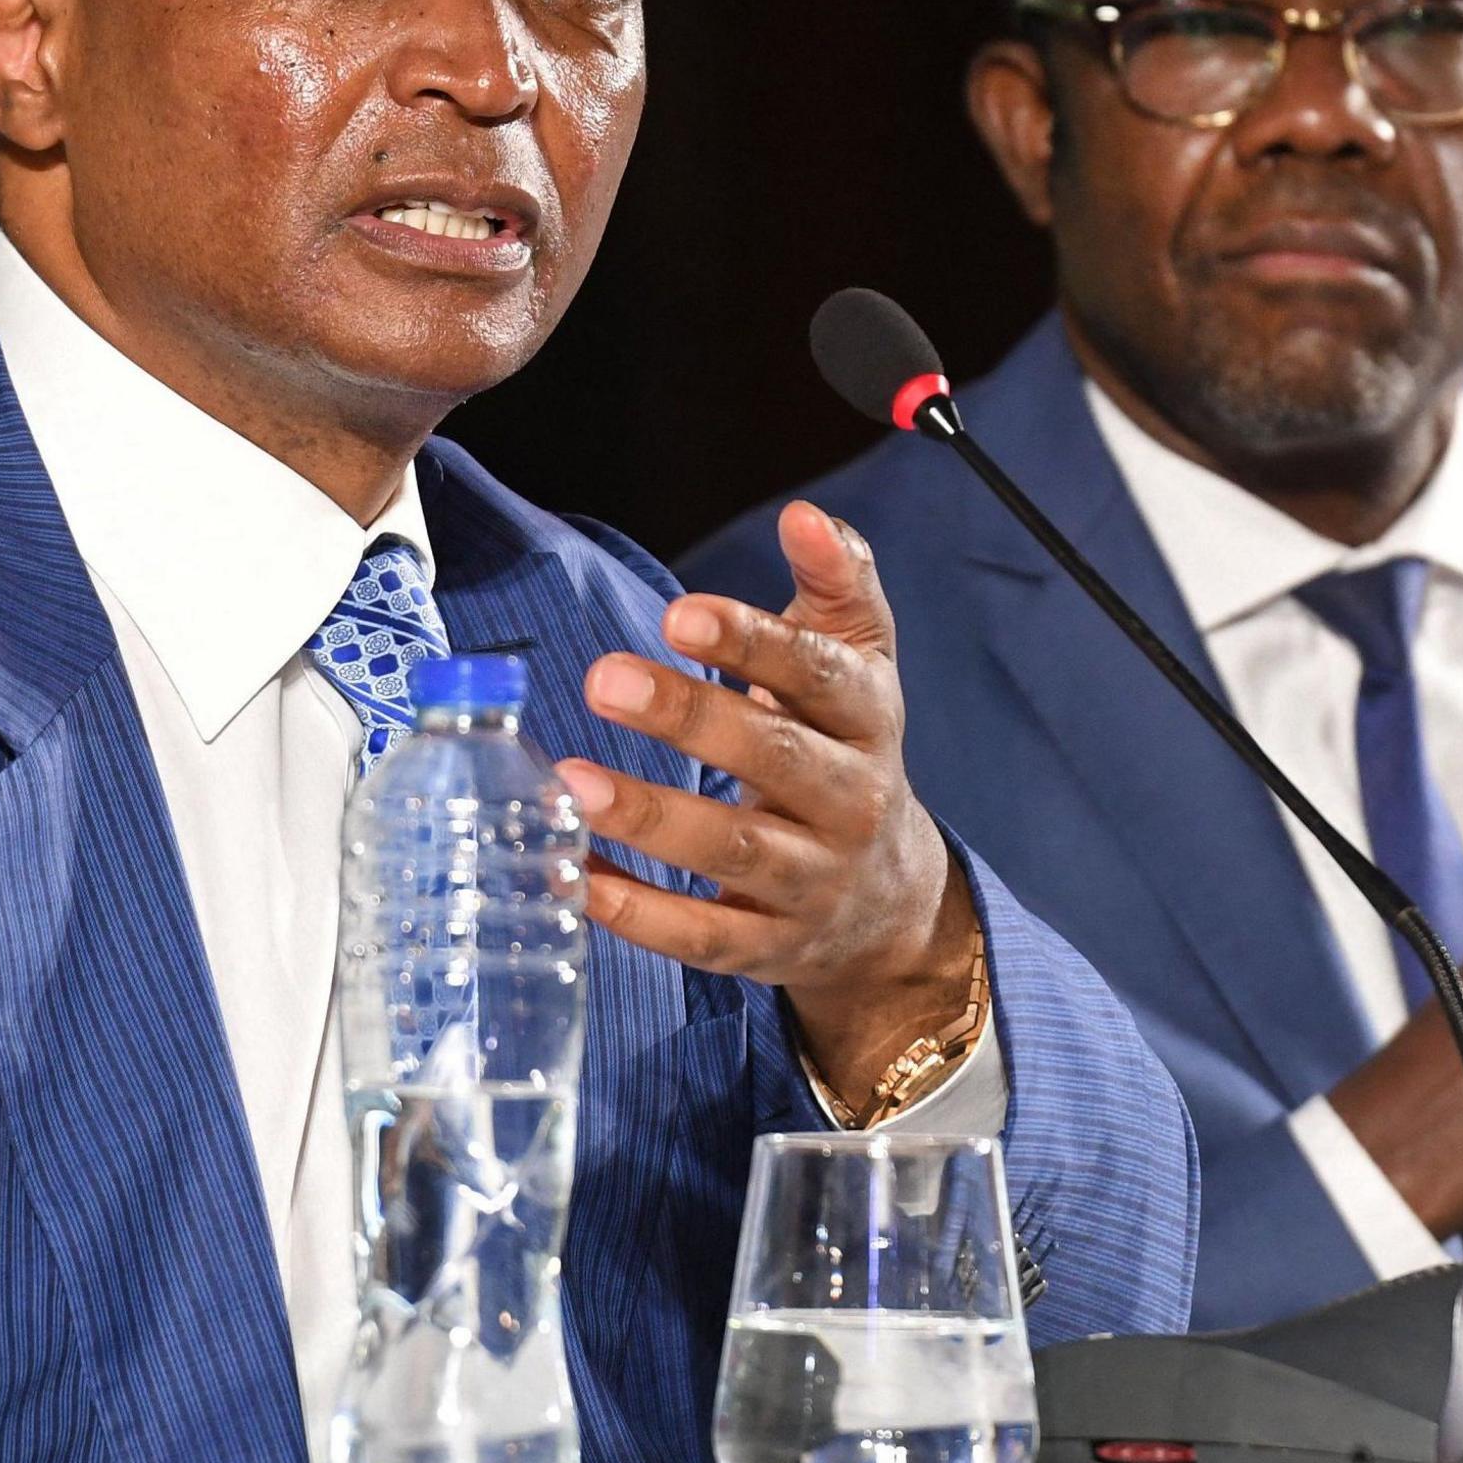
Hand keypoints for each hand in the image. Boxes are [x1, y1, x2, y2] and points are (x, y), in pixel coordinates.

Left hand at [555, 500, 977, 1099]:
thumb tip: (806, 515)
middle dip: (690, 718)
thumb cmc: (846, 750)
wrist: (890, 899)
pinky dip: (637, 913)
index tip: (680, 616)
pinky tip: (575, 875)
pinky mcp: (770, 947)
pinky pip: (703, 936)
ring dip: (652, 817)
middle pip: (776, 757)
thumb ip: (836, 582)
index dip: (754, 644)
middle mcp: (851, 800)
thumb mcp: (859, 663)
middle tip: (603, 679)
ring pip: (735, 850)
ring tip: (572, 782)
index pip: (819, 675)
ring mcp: (813, 880)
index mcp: (868, 718)